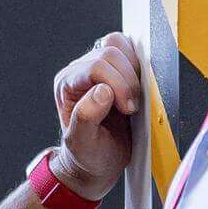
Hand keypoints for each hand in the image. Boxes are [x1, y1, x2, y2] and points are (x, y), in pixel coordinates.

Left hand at [50, 32, 142, 193]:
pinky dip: (140, 66)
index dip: (118, 85)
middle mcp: (80, 71)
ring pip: (120, 46)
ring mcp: (99, 68)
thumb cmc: (87, 155)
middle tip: (131, 108)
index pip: (96, 67)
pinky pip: (131, 52)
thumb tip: (102, 91)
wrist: (97, 162)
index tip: (128, 109)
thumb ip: (86, 117)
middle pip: (110, 53)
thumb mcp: (82, 144)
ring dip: (134, 72)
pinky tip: (138, 90)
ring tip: (133, 99)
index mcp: (67, 84)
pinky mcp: (117, 69)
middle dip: (128, 81)